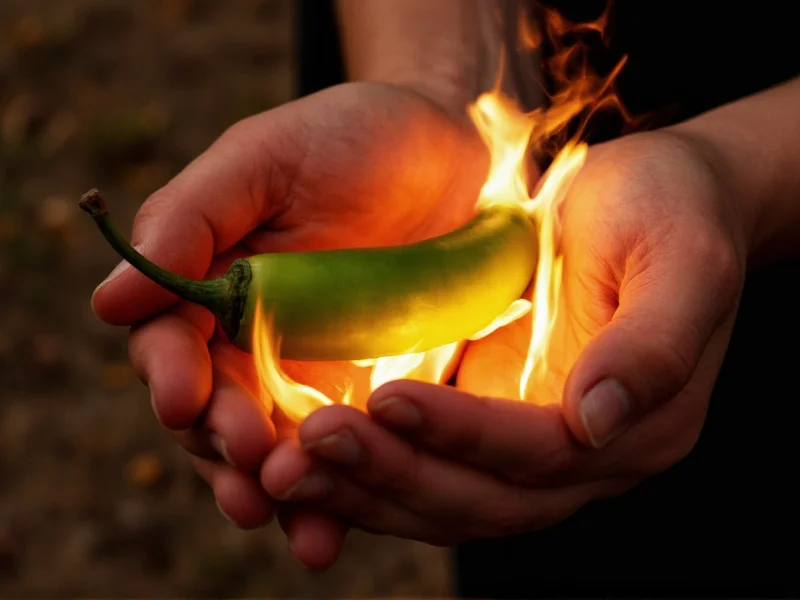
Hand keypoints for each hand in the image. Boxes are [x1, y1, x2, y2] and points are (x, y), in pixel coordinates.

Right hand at [90, 81, 487, 566]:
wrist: (460, 158)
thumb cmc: (354, 139)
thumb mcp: (266, 158)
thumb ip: (190, 217)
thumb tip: (108, 301)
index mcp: (213, 286)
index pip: (171, 345)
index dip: (172, 375)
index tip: (185, 397)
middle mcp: (253, 341)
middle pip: (217, 413)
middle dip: (226, 444)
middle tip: (251, 465)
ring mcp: (313, 376)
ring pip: (273, 448)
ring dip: (275, 486)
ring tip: (287, 512)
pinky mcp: (373, 399)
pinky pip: (344, 456)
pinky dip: (335, 496)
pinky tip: (331, 531)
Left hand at [260, 128, 745, 546]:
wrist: (650, 200)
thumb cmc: (669, 212)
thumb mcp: (681, 259)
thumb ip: (650, 346)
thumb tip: (595, 421)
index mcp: (637, 426)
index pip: (539, 454)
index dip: (465, 434)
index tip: (389, 399)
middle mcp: (582, 457)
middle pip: (479, 497)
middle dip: (394, 475)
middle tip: (310, 445)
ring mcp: (529, 447)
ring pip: (441, 498)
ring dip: (365, 488)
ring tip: (289, 466)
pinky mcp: (489, 423)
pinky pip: (424, 468)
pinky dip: (369, 470)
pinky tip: (310, 453)